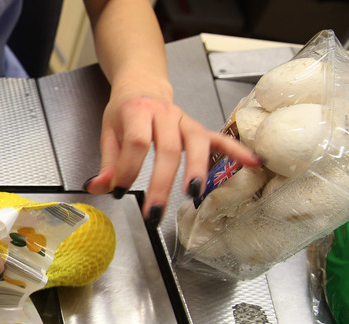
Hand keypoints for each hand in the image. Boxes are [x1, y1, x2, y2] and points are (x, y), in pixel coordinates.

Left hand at [84, 91, 261, 223]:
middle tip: (154, 211)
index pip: (136, 142)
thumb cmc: (125, 111)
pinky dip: (237, 150)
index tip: (119, 191)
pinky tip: (252, 163)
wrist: (142, 85)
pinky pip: (219, 138)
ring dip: (197, 170)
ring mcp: (184, 121)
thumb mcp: (108, 133)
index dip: (128, 168)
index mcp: (137, 112)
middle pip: (168, 149)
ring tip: (193, 194)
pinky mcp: (198, 128)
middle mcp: (164, 114)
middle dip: (162, 183)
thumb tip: (98, 187)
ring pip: (195, 144)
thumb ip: (107, 163)